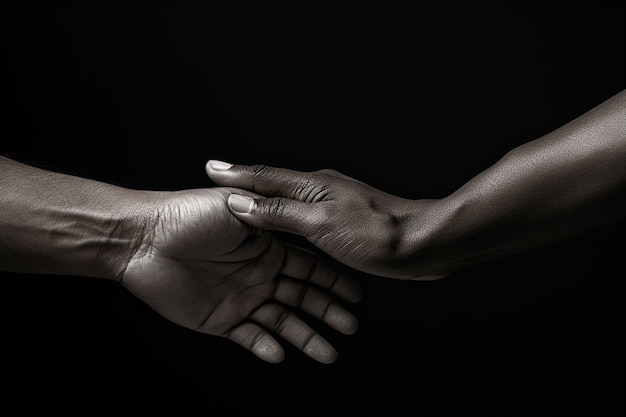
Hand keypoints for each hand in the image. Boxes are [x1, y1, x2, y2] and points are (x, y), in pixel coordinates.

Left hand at [121, 187, 361, 363]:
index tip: (355, 294)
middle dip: (326, 312)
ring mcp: (239, 298)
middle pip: (300, 297)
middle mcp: (257, 274)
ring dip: (304, 337)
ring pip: (280, 322)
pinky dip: (264, 346)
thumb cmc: (188, 214)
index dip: (332, 280)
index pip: (308, 267)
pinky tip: (280, 353)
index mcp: (266, 248)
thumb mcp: (237, 206)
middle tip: (350, 326)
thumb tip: (297, 209)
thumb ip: (269, 215)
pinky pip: (247, 336)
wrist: (143, 237)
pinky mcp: (217, 319)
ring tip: (329, 353)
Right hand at [206, 161, 448, 279]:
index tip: (209, 168)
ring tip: (244, 213)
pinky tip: (286, 237)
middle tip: (219, 187)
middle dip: (245, 187)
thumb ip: (280, 214)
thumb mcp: (321, 224)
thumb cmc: (376, 234)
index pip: (262, 177)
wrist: (423, 243)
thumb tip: (241, 202)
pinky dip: (288, 227)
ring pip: (289, 206)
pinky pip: (305, 223)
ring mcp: (332, 205)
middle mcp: (319, 190)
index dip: (234, 174)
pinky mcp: (344, 222)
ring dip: (266, 209)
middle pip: (273, 187)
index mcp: (311, 186)